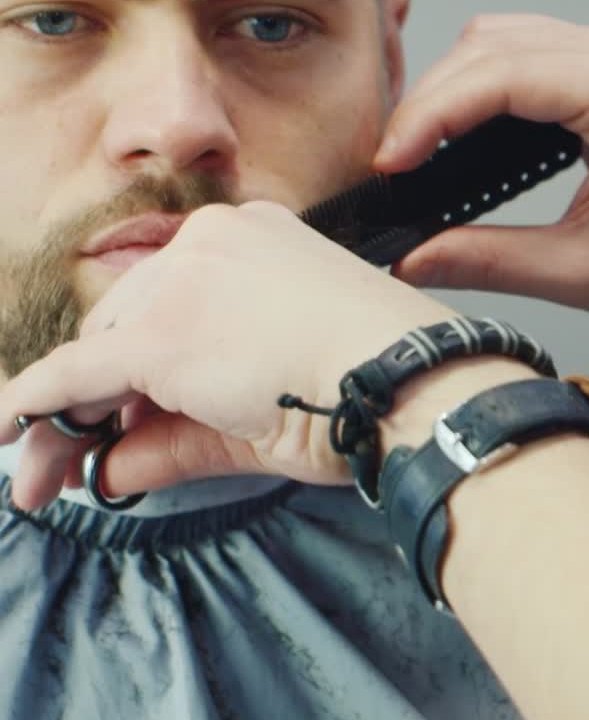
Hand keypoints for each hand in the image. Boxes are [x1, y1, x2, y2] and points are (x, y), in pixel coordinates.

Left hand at [0, 202, 454, 509]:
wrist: (415, 382)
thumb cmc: (379, 382)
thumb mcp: (264, 407)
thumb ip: (178, 432)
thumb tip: (109, 469)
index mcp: (252, 242)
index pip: (167, 304)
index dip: (129, 370)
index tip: (110, 415)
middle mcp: (211, 243)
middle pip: (120, 326)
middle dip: (87, 400)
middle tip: (62, 463)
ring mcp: (186, 281)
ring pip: (95, 353)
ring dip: (62, 419)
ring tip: (38, 477)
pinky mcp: (165, 333)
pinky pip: (76, 377)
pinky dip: (35, 408)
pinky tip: (7, 433)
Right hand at [377, 15, 588, 333]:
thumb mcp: (585, 274)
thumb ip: (489, 262)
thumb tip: (410, 261)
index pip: (498, 76)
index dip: (429, 116)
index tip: (389, 163)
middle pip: (492, 46)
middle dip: (431, 102)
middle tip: (393, 165)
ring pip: (505, 40)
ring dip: (454, 88)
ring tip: (418, 150)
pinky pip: (529, 52)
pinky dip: (485, 85)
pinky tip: (461, 130)